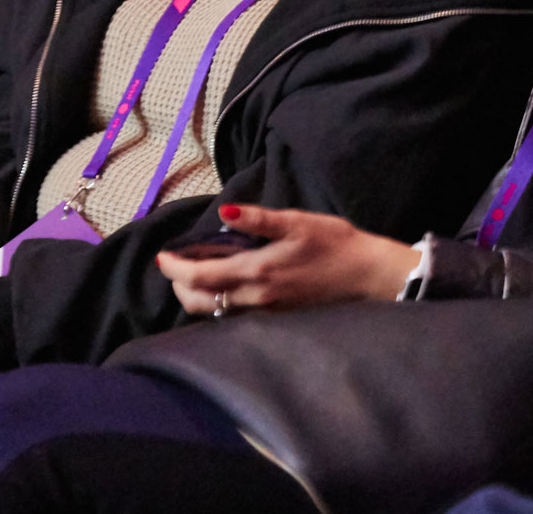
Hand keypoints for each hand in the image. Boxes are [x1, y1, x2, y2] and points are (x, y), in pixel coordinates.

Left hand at [155, 203, 420, 315]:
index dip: (175, 269)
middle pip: (201, 302)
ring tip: (195, 275)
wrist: (370, 276)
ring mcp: (268, 314)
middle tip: (174, 266)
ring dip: (198, 296)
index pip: (201, 277)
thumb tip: (224, 211)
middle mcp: (258, 299)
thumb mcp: (298, 222)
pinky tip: (225, 289)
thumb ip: (259, 218)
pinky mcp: (279, 320)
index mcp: (258, 272)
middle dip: (180, 286)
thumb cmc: (336, 244)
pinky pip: (236, 318)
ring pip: (217, 314)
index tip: (162, 257)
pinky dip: (219, 304)